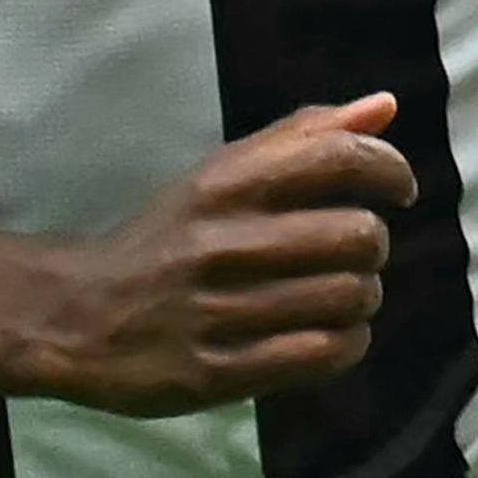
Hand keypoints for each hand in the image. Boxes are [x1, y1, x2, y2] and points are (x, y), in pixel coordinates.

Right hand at [25, 95, 419, 416]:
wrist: (79, 314)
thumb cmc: (168, 238)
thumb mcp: (221, 174)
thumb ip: (303, 138)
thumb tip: (385, 106)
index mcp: (224, 182)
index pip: (337, 158)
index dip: (389, 171)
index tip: (397, 190)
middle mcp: (224, 241)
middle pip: (357, 236)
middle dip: (373, 246)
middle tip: (353, 253)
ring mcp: (221, 310)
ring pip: (350, 298)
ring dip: (362, 298)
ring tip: (339, 295)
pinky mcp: (221, 372)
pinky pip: (324, 354)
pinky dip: (346, 344)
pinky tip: (327, 334)